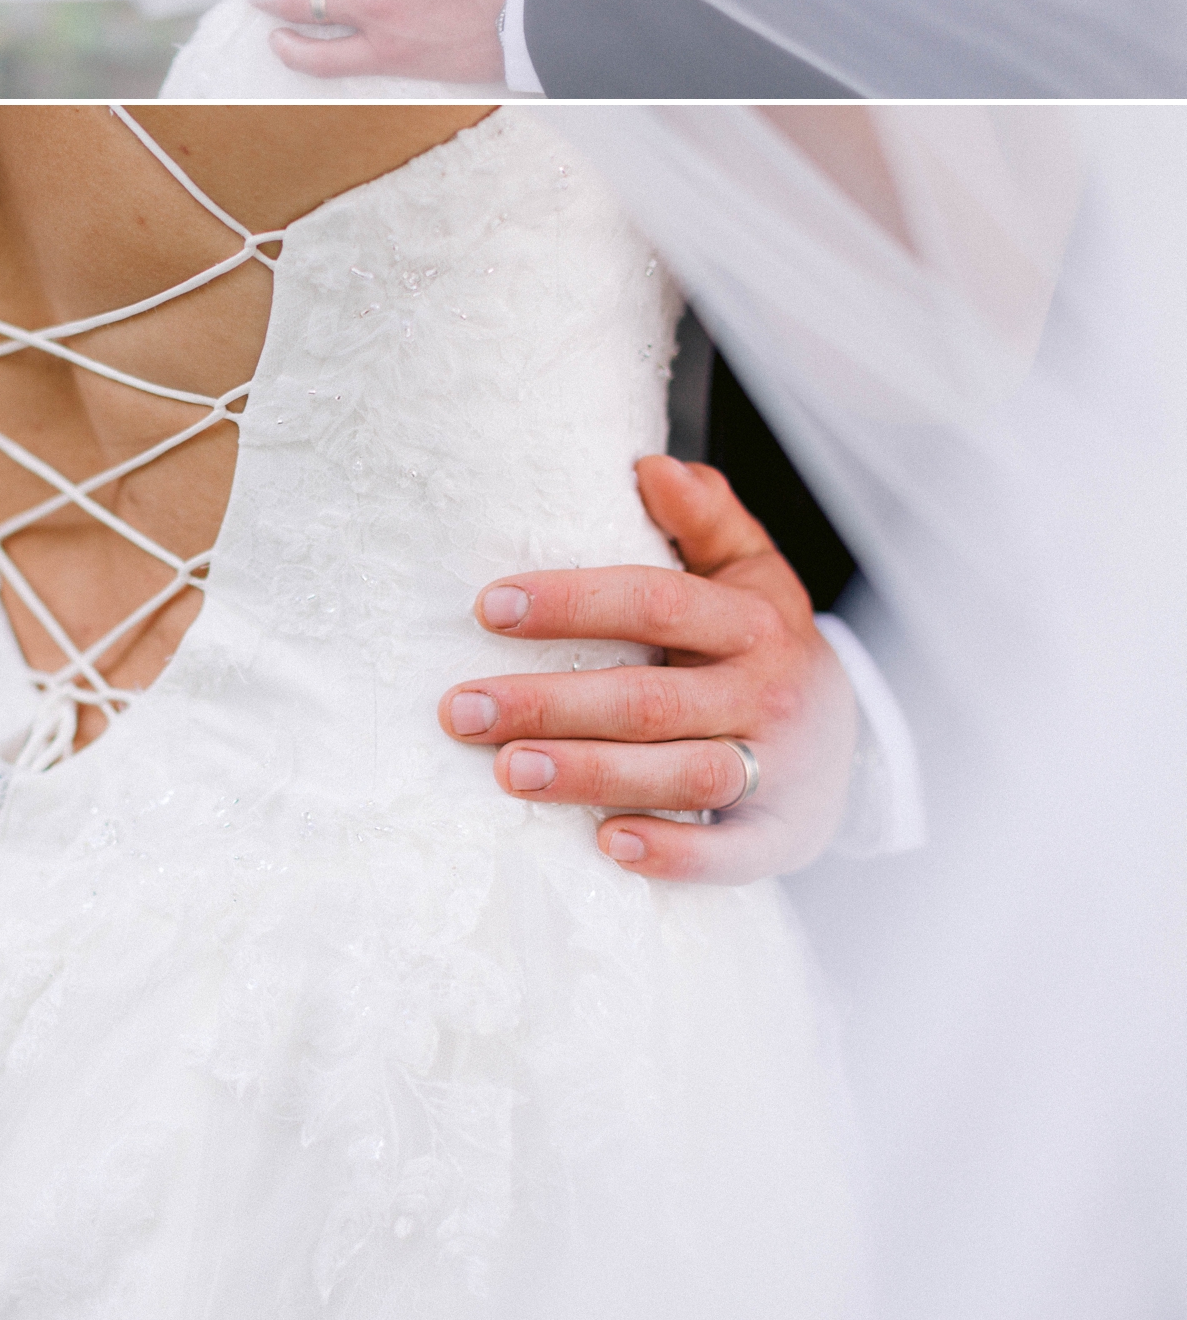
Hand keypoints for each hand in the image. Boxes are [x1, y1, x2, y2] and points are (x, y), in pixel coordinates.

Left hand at [437, 455, 857, 880]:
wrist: (857, 734)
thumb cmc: (766, 640)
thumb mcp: (749, 570)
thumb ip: (703, 518)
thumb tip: (651, 466)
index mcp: (750, 620)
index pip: (655, 603)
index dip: (572, 604)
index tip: (489, 607)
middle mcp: (765, 693)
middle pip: (649, 701)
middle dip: (550, 704)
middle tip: (462, 709)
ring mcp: (778, 769)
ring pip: (681, 775)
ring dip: (591, 776)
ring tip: (507, 771)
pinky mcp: (782, 836)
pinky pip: (728, 853)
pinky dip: (672, 852)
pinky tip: (606, 845)